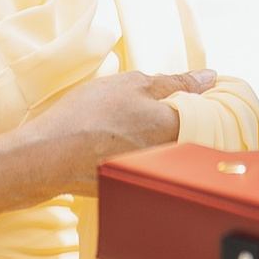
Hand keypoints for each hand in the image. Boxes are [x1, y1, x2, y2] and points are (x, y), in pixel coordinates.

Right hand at [20, 69, 218, 194]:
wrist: (47, 157)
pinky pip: (148, 161)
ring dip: (160, 134)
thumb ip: (176, 81)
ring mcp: (151, 171)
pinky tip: (116, 139)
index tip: (197, 90)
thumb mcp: (132, 84)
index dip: (204, 99)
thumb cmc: (88, 116)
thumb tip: (210, 77)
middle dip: (182, 117)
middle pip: (192, 133)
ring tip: (129, 120)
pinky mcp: (131, 181)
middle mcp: (171, 155)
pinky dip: (139, 149)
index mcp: (177, 127)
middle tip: (155, 103)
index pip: (211, 114)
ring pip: (170, 148)